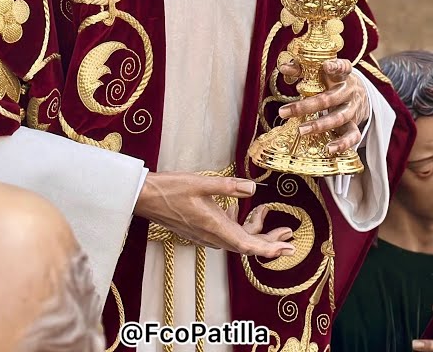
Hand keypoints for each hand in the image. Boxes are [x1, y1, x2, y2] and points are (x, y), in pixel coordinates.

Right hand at [134, 172, 295, 257]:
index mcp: (215, 227)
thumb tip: (253, 189)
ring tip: (266, 213)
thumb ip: (229, 187)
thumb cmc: (170, 189)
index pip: (248, 245)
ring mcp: (205, 235)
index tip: (287, 249)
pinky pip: (226, 234)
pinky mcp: (200, 231)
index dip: (270, 249)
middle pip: (246, 245)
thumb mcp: (202, 183)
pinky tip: (240, 209)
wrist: (144, 198)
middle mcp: (211, 236)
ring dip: (255, 231)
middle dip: (269, 240)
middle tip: (287, 233)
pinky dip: (239, 225)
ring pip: (237, 240)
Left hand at [276, 59, 369, 155]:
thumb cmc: (334, 82)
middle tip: (283, 112)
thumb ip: (302, 69)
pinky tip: (329, 149)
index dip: (336, 66)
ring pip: (339, 117)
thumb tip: (283, 67)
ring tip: (301, 130)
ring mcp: (353, 109)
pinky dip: (342, 143)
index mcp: (342, 76)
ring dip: (320, 125)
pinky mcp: (355, 124)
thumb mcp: (322, 74)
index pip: (343, 67)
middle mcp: (350, 92)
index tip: (326, 66)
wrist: (360, 96)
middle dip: (306, 106)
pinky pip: (352, 136)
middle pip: (330, 98)